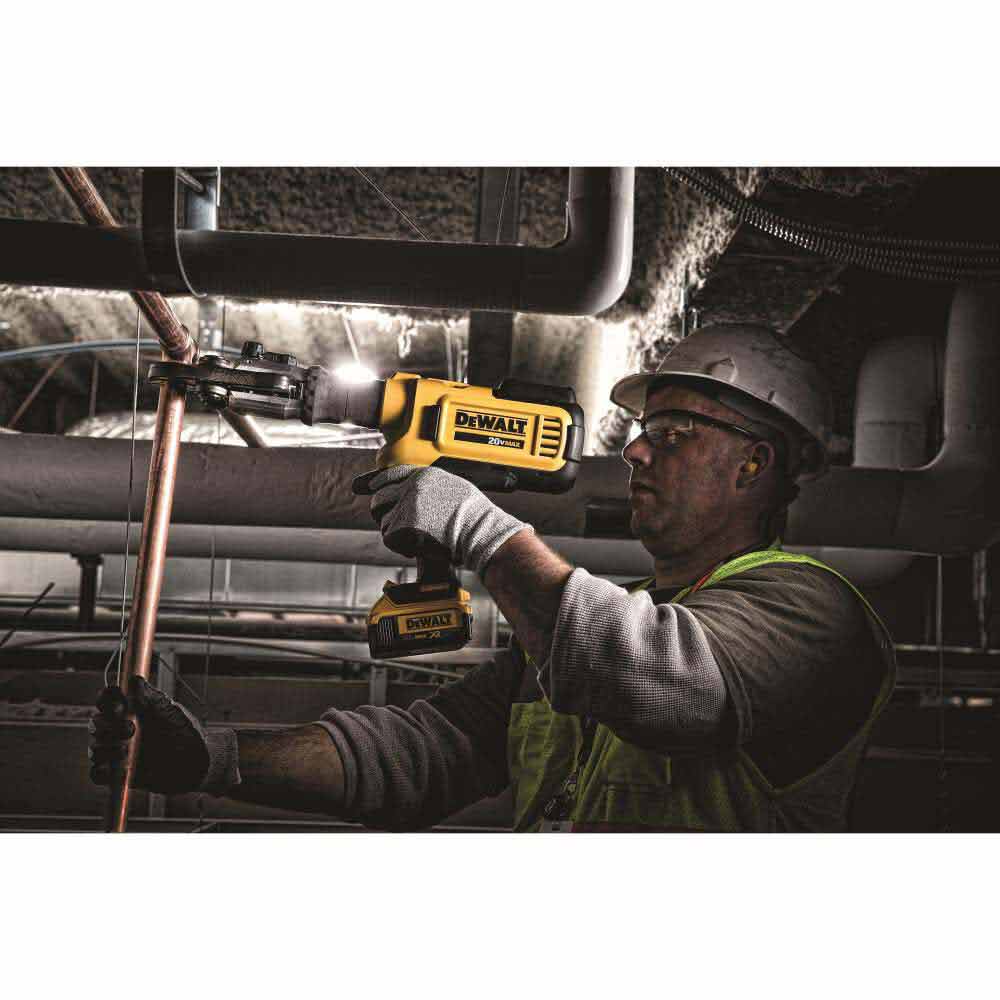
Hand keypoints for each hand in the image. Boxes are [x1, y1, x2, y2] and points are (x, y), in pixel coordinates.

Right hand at [89, 676, 239, 795]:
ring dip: (105, 749)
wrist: (195, 760)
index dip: (106, 700)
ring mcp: (116, 751)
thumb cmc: (183, 730)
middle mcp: (118, 729)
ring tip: (126, 751)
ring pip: (94, 748)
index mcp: (129, 710)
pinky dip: (102, 772)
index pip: (106, 700)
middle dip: (108, 725)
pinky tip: (119, 769)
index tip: (120, 706)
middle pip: (96, 723)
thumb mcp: (168, 710)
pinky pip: (96, 774)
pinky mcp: (116, 774)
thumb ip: (149, 697)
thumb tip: (134, 680)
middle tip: (131, 729)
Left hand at [370, 465, 530, 575]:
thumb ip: (431, 487)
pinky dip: (399, 546)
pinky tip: (417, 547)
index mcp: (424, 475)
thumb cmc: (474, 515)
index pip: (391, 474)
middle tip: (393, 524)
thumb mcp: (453, 487)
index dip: (378, 482)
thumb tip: (417, 495)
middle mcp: (412, 487)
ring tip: (415, 538)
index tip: (372, 487)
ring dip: (395, 532)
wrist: (480, 531)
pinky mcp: (403, 526)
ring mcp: (406, 506)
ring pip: (384, 521)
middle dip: (382, 512)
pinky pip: (389, 538)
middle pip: (380, 498)